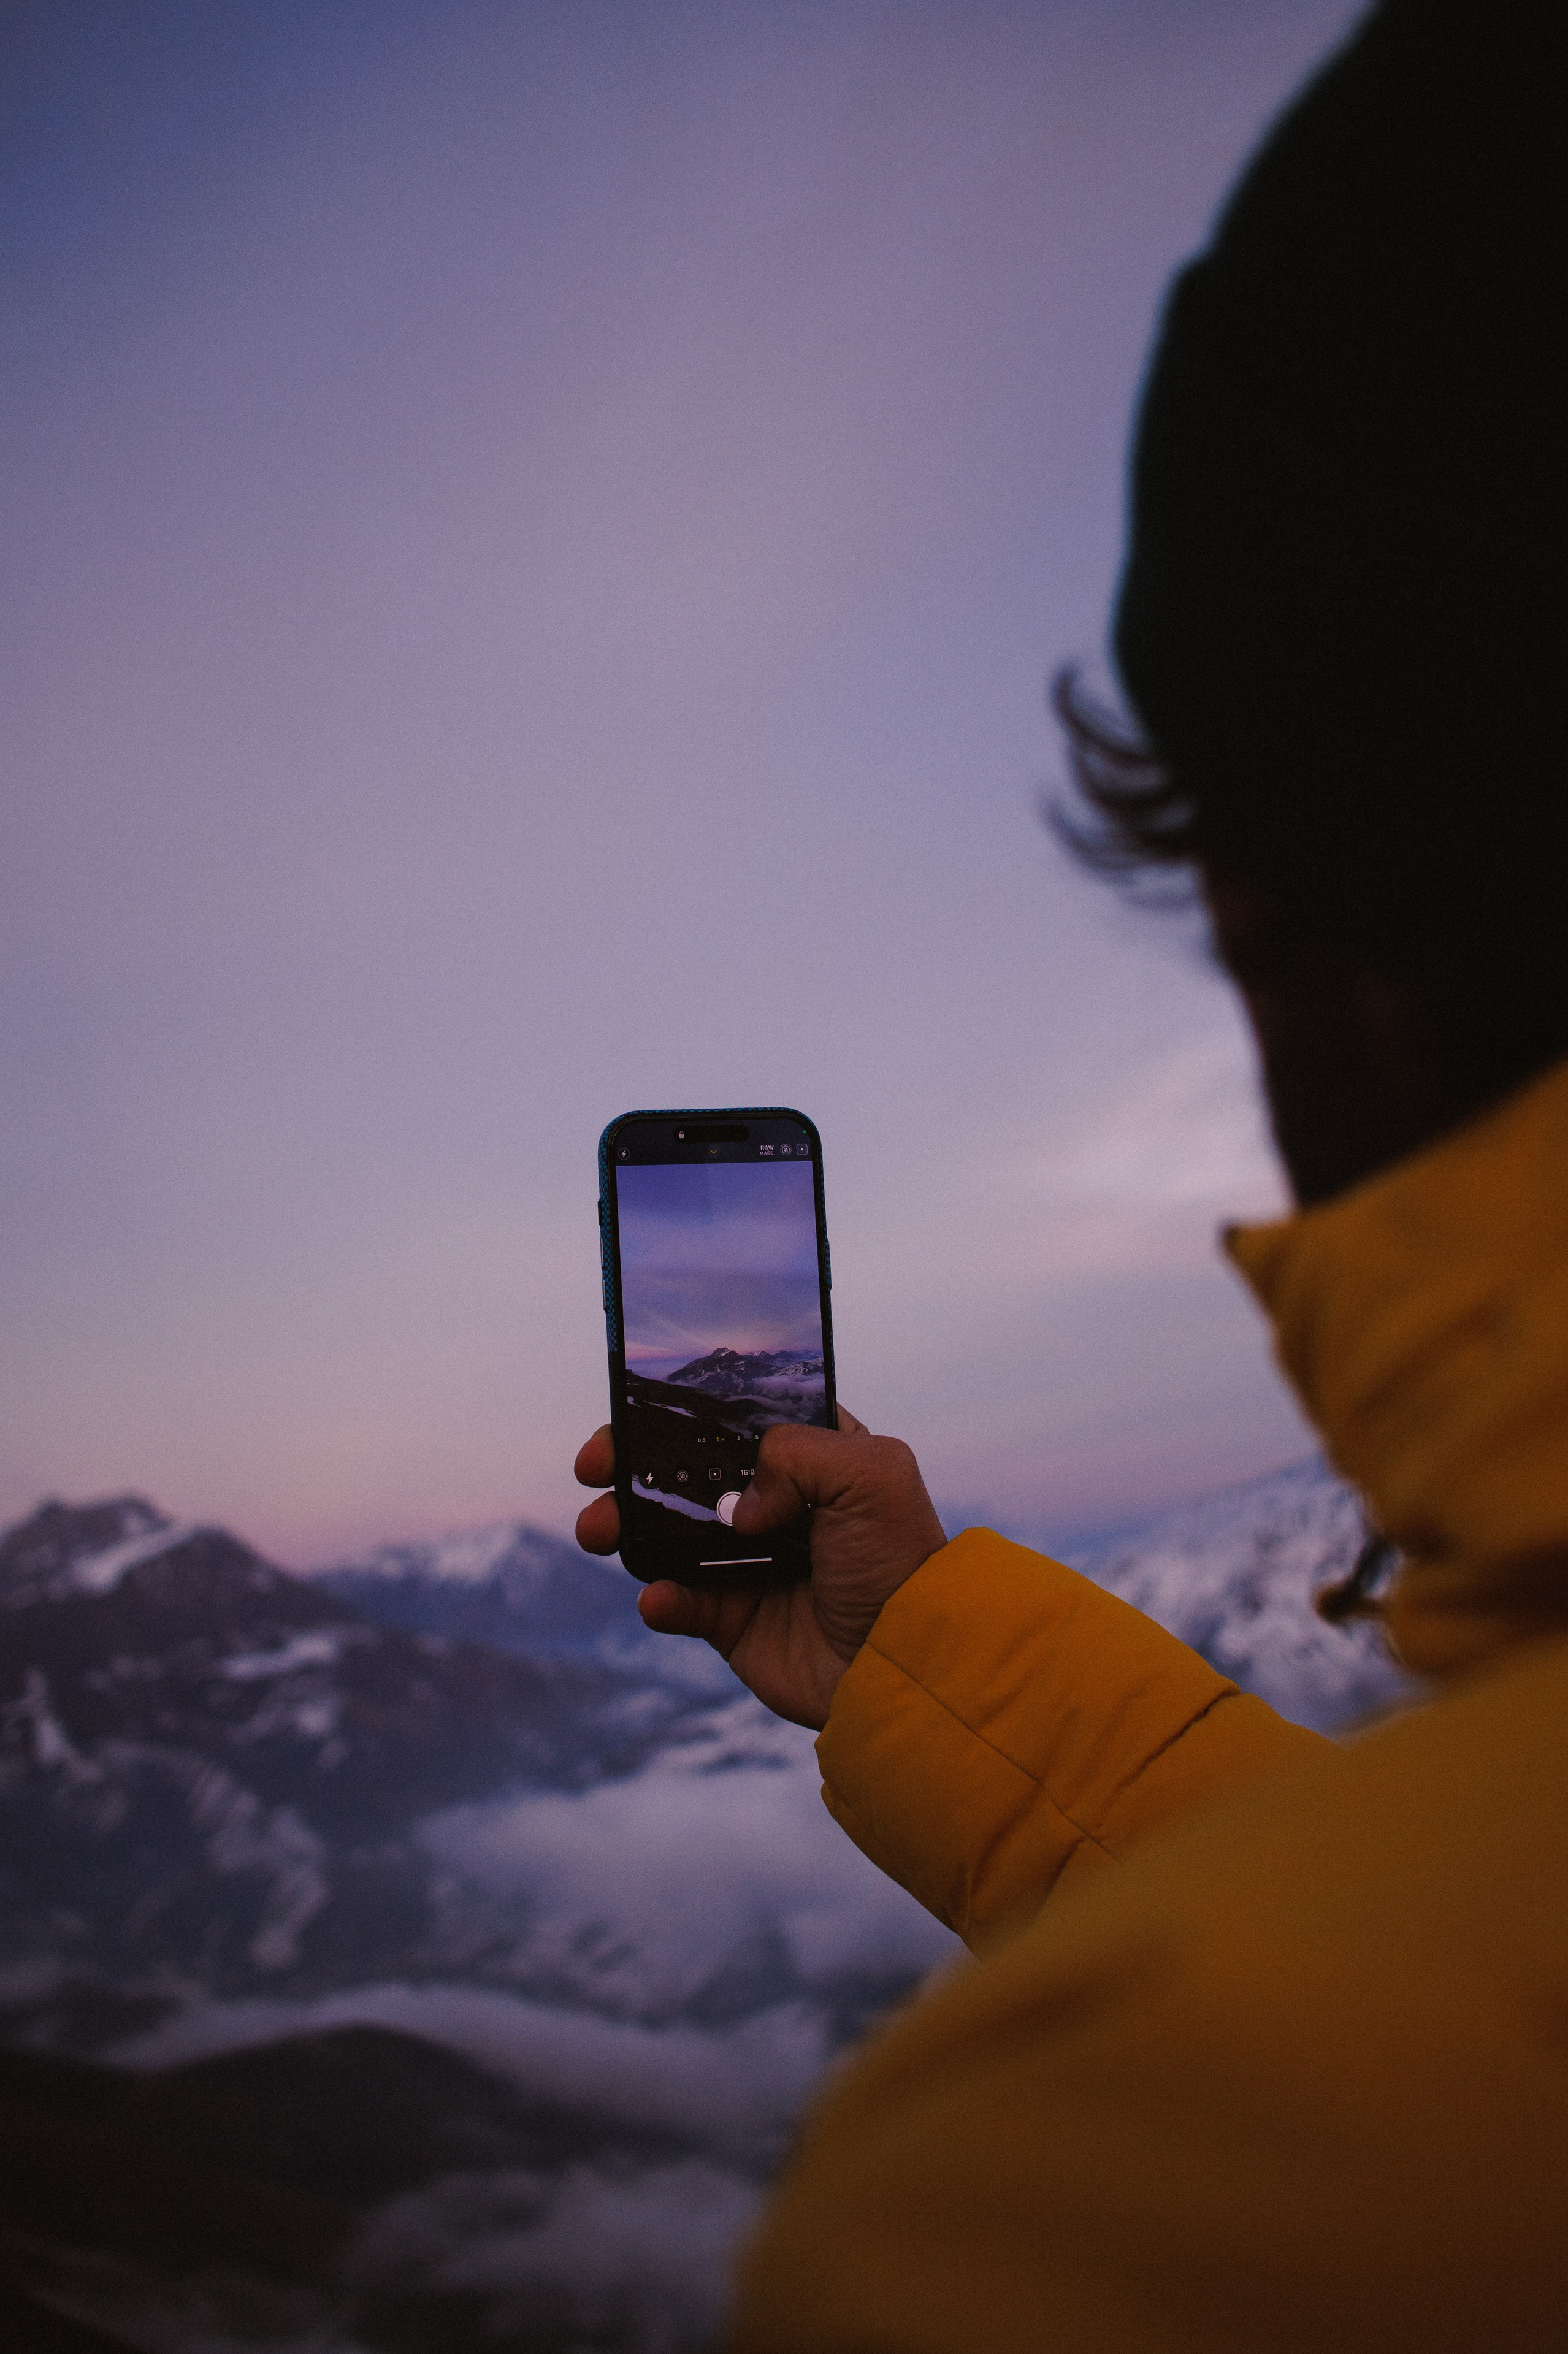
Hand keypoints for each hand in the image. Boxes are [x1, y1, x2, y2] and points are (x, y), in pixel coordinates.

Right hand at [573, 1409, 947, 1729]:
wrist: (902, 1662)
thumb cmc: (898, 1561)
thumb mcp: (869, 1474)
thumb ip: (795, 1452)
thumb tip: (737, 1506)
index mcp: (813, 1457)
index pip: (735, 1419)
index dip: (683, 1410)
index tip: (636, 1407)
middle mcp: (776, 1505)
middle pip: (685, 1471)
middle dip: (630, 1464)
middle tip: (595, 1466)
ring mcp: (749, 1562)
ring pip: (665, 1533)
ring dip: (621, 1525)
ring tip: (599, 1529)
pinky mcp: (732, 1619)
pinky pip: (678, 1601)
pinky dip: (659, 1597)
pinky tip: (658, 1596)